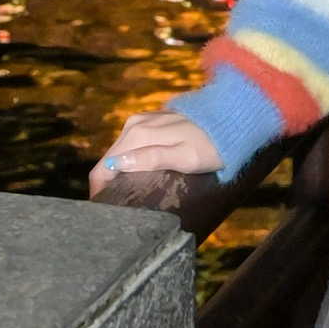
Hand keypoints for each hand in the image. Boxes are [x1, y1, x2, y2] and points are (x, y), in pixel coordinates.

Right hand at [88, 107, 221, 196]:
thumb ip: (152, 158)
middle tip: (113, 206)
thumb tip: (119, 163)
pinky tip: (135, 173)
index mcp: (139, 134)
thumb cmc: (210, 145)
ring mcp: (143, 120)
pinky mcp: (150, 120)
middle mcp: (135, 124)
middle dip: (107, 180)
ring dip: (117, 170)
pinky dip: (128, 159)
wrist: (229, 119)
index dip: (100, 187)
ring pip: (120, 150)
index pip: (106, 164)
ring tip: (122, 193)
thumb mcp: (185, 157)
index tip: (102, 207)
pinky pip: (131, 143)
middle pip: (110, 157)